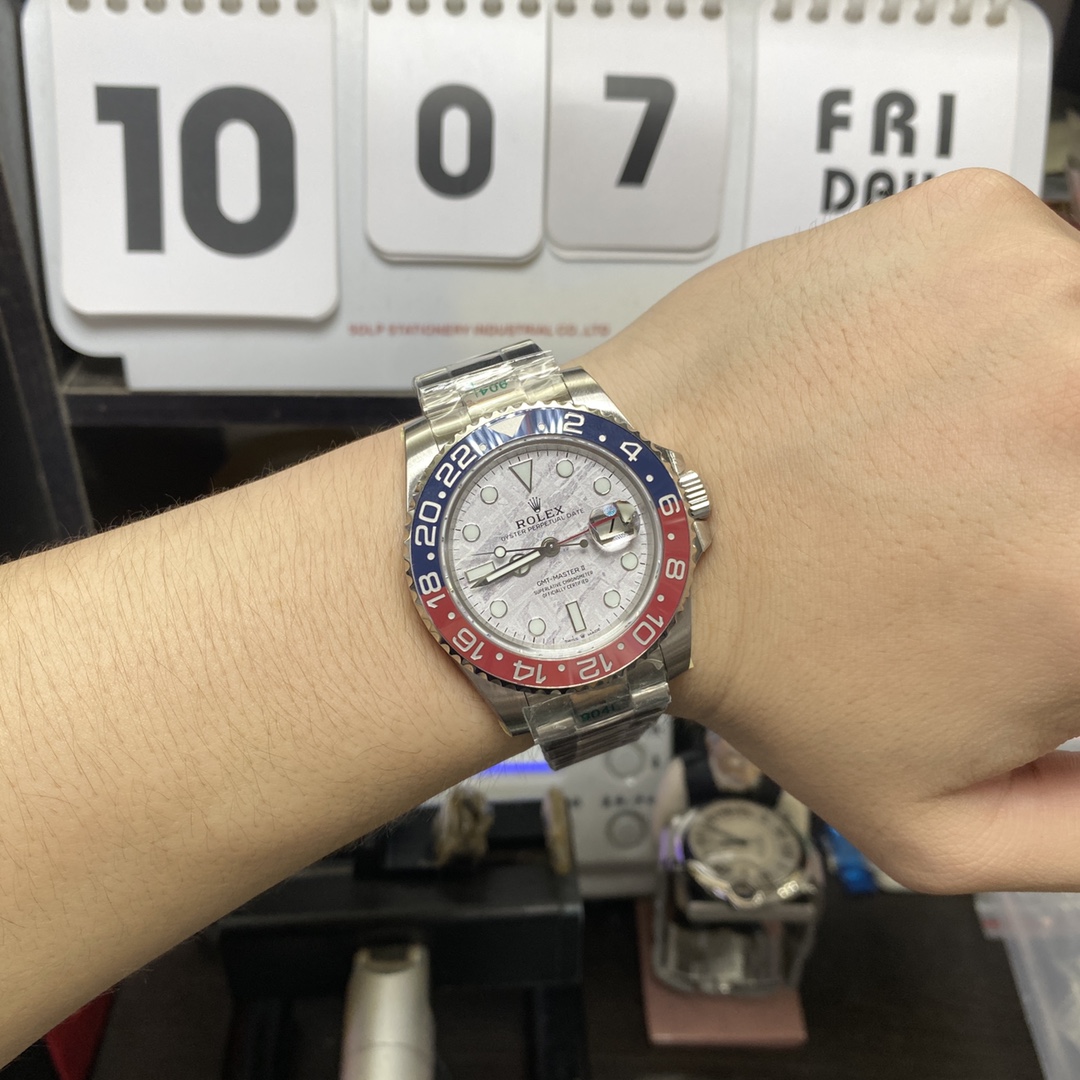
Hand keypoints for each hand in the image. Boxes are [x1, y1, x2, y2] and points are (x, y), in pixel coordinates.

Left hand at [583, 169, 1079, 892]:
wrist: (626, 520)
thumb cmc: (760, 666)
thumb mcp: (932, 826)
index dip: (1069, 576)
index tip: (1029, 568)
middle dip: (1059, 499)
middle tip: (987, 518)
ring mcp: (1037, 296)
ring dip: (1054, 402)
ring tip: (942, 452)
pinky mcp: (968, 222)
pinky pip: (1040, 270)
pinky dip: (999, 325)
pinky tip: (905, 380)